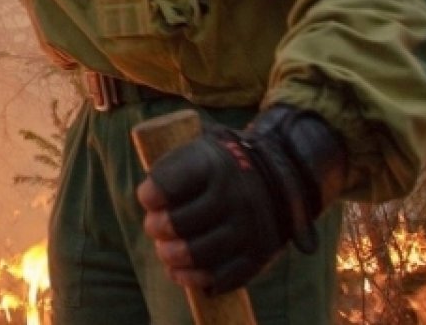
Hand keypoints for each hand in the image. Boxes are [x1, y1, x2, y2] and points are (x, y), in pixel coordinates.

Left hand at [136, 106, 346, 294]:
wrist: (277, 173)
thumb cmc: (218, 164)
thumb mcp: (197, 146)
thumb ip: (170, 166)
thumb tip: (148, 198)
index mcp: (213, 163)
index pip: (168, 185)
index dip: (150, 196)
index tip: (148, 198)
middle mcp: (235, 194)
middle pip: (179, 223)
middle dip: (157, 228)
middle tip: (154, 226)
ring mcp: (249, 226)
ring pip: (199, 253)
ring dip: (172, 256)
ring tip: (165, 251)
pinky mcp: (260, 253)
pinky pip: (224, 276)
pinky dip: (196, 279)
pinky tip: (180, 273)